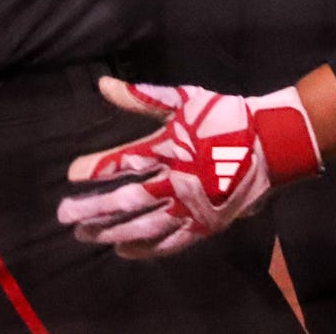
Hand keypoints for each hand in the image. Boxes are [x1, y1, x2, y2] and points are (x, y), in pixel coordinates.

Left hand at [57, 78, 323, 258]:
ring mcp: (191, 207)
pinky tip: (123, 251)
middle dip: (93, 209)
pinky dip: (146, 249)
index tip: (72, 175)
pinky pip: (171, 243)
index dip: (96, 169)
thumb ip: (141, 96)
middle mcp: (177, 181)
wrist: (270, 142)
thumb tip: (102, 85)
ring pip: (144, 226)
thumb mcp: (183, 98)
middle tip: (65, 216)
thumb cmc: (224, 117)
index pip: (124, 162)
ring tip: (85, 236)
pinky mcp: (205, 224)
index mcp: (170, 148)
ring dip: (112, 232)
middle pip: (127, 201)